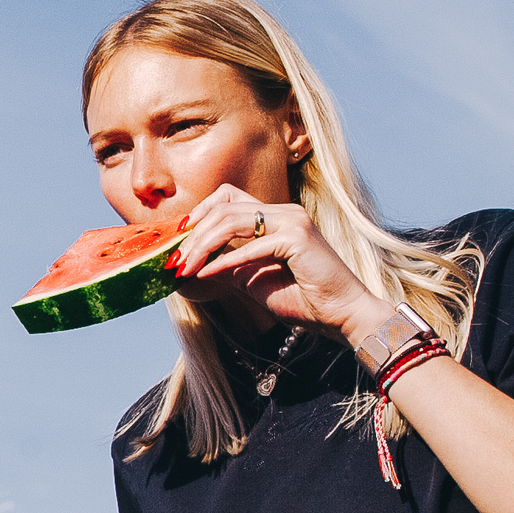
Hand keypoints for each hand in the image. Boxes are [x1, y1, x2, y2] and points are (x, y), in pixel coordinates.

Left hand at [163, 185, 393, 346]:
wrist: (340, 315)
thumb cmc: (302, 299)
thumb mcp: (252, 280)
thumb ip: (227, 266)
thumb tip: (191, 264)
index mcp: (274, 216)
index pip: (227, 197)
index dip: (198, 214)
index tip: (177, 240)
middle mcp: (283, 211)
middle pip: (222, 208)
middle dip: (192, 236)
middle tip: (173, 261)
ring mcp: (292, 221)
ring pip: (230, 220)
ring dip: (201, 246)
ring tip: (184, 268)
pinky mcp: (298, 238)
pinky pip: (249, 247)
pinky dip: (224, 261)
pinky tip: (206, 275)